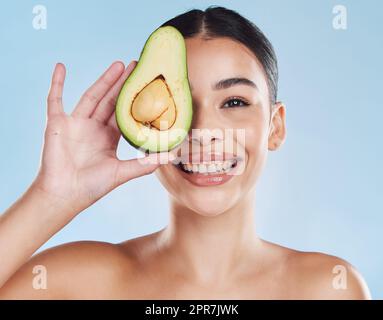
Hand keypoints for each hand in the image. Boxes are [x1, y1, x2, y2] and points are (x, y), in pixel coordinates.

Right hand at [32, 61, 164, 214]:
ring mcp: (76, 123)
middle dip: (123, 83)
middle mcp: (94, 127)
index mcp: (109, 137)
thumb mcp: (122, 173)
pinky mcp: (58, 123)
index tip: (146, 84)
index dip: (134, 99)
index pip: (124, 112)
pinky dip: (56, 83)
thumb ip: (144, 164)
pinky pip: (55, 99)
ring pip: (91, 96)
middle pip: (111, 100)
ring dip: (104, 80)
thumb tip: (170, 157)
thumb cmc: (92, 187)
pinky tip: (60, 66)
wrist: (64, 195)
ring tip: (119, 64)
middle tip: (137, 65)